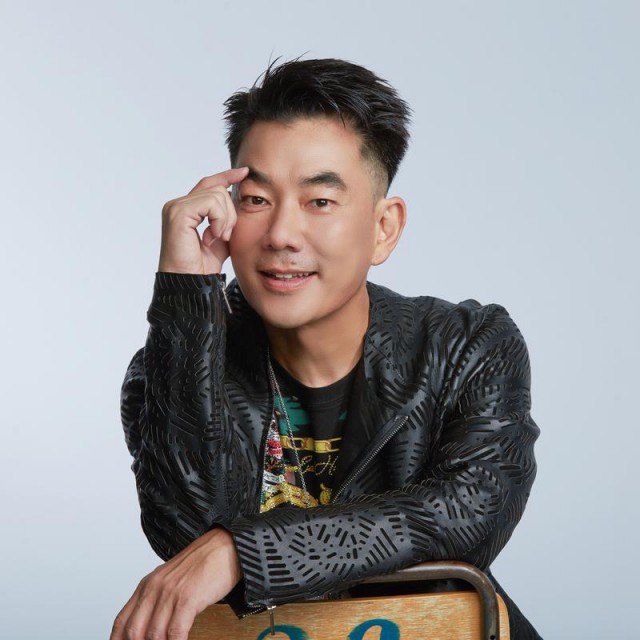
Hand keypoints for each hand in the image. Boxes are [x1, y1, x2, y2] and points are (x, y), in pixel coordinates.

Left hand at [110, 528, 241, 639]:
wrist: (225, 545)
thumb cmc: (203, 564)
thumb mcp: (172, 581)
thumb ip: (158, 602)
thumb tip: (149, 630)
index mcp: (147, 585)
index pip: (121, 622)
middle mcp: (155, 588)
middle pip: (134, 632)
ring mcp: (170, 593)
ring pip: (154, 636)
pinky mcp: (188, 598)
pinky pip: (175, 632)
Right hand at [158, 166, 248, 274]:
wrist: (190, 284)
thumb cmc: (202, 267)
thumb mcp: (221, 238)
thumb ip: (226, 220)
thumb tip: (239, 202)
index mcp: (186, 209)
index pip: (209, 184)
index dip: (227, 176)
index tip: (245, 173)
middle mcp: (178, 205)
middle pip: (217, 189)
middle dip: (229, 213)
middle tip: (223, 235)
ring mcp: (176, 207)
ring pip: (217, 195)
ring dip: (225, 219)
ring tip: (217, 238)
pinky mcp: (178, 213)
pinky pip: (211, 203)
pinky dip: (219, 219)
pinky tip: (213, 236)